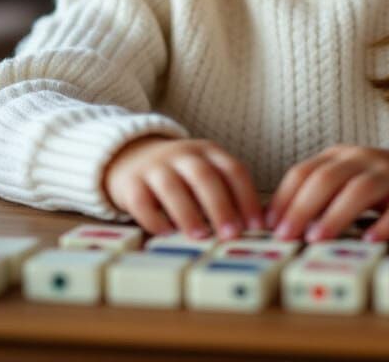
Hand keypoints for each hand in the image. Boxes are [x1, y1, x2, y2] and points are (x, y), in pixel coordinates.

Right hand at [102, 135, 264, 239]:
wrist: (131, 157)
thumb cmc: (179, 174)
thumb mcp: (204, 173)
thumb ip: (224, 193)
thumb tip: (251, 230)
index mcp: (208, 151)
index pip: (233, 170)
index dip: (247, 198)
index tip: (257, 227)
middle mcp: (183, 155)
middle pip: (204, 176)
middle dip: (220, 206)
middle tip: (232, 234)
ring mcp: (155, 167)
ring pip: (172, 187)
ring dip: (188, 213)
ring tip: (201, 237)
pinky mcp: (131, 183)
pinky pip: (142, 201)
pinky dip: (154, 219)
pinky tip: (166, 234)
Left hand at [265, 143, 388, 243]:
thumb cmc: (379, 183)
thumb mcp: (346, 182)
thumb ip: (319, 198)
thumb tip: (279, 225)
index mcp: (339, 156)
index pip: (304, 171)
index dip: (284, 198)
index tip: (268, 225)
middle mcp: (361, 159)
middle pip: (327, 177)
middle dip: (302, 206)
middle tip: (286, 236)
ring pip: (360, 189)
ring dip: (335, 215)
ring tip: (318, 239)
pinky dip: (384, 224)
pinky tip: (370, 241)